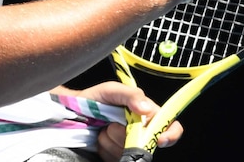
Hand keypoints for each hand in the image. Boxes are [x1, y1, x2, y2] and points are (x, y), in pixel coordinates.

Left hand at [65, 82, 182, 161]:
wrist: (73, 113)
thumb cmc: (94, 99)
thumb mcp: (111, 90)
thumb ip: (130, 94)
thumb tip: (146, 109)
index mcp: (146, 114)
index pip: (169, 126)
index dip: (170, 134)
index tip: (159, 138)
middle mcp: (141, 131)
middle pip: (147, 143)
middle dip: (126, 135)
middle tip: (110, 124)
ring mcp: (129, 145)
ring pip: (131, 153)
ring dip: (112, 141)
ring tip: (103, 128)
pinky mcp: (117, 156)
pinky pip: (116, 159)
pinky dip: (106, 149)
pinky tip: (100, 139)